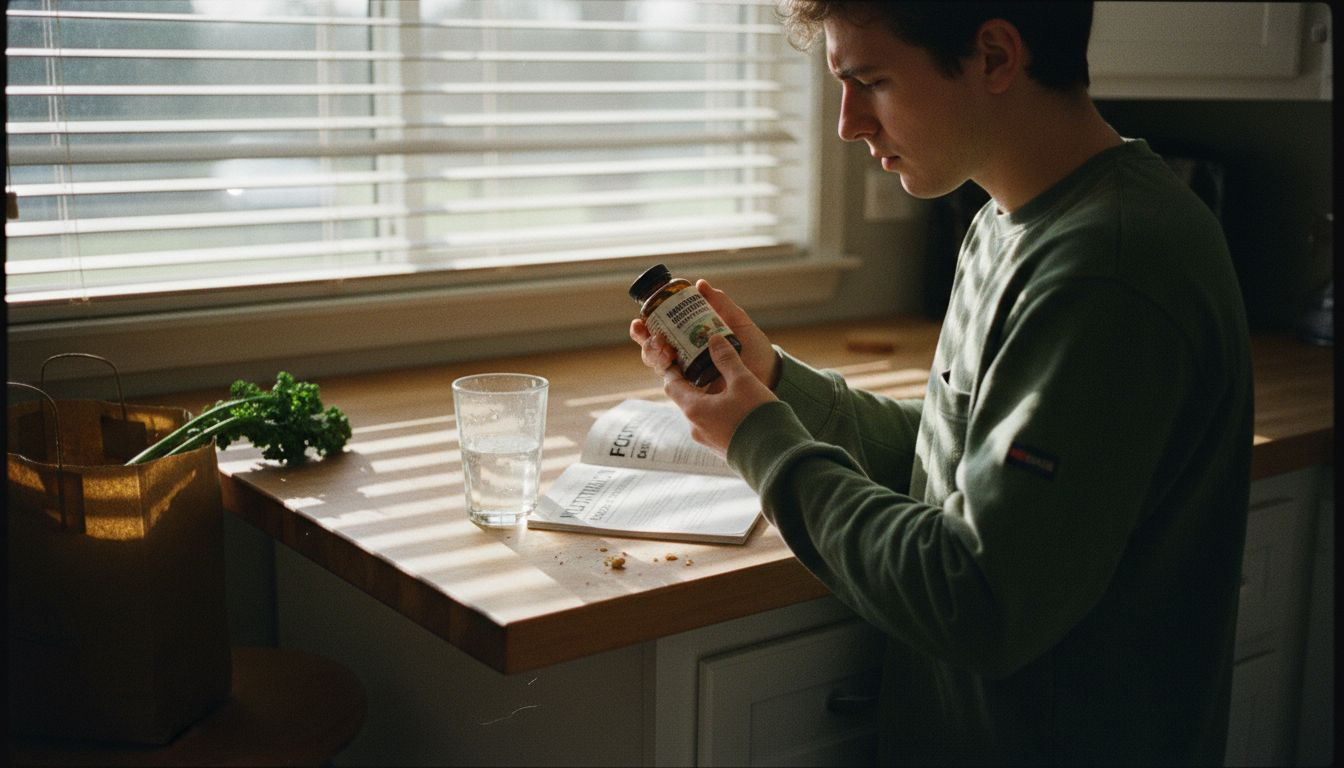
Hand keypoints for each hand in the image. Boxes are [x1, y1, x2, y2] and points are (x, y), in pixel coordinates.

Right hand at [629, 279, 779, 390]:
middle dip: (647, 342)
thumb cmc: (755, 348)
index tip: (641, 319)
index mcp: (690, 338)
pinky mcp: (695, 393)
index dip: (645, 326)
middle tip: (657, 338)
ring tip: (665, 351)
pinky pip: (674, 386)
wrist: (770, 375)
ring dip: (654, 355)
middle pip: (653, 349)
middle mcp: (684, 357)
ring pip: (659, 366)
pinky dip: (668, 376)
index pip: (660, 331)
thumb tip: (700, 284)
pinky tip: (671, 368)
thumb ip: (720, 304)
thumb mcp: (737, 322)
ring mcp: (688, 376)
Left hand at [662, 334, 777, 455]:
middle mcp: (696, 428)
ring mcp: (709, 441)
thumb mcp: (743, 381)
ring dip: (710, 397)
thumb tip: (714, 339)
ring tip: (726, 383)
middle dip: (695, 381)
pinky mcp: (722, 449)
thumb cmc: (756, 417)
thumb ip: (727, 359)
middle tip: (706, 364)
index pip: (671, 385)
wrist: (776, 457)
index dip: (673, 368)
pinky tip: (738, 405)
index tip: (679, 355)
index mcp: (694, 410)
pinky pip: (715, 426)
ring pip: (703, 413)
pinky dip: (720, 412)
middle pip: (687, 399)